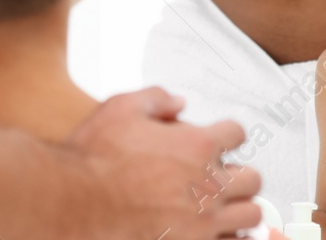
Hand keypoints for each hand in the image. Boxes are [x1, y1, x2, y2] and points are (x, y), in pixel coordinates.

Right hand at [66, 87, 260, 239]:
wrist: (73, 203)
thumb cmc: (94, 157)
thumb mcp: (121, 108)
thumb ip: (156, 98)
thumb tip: (178, 102)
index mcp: (198, 145)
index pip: (237, 133)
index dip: (227, 134)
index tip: (218, 140)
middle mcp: (207, 184)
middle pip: (253, 178)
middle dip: (239, 174)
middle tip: (221, 177)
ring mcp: (202, 221)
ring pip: (250, 215)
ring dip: (240, 208)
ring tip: (222, 207)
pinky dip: (229, 236)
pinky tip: (213, 231)